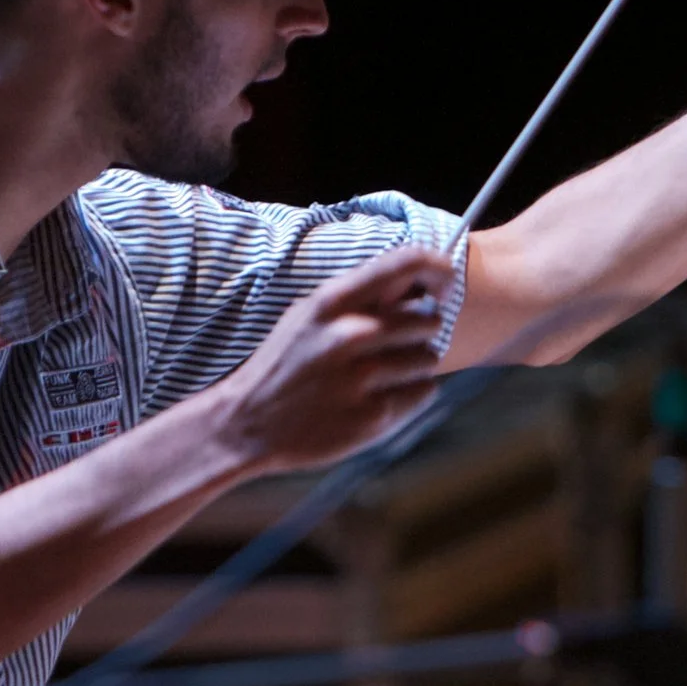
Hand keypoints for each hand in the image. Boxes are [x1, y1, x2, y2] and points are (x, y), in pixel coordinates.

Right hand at [217, 248, 452, 474]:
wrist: (245, 423)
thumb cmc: (285, 365)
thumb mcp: (309, 315)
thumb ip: (360, 298)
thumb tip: (418, 286)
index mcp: (332, 302)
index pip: (407, 262)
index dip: (438, 270)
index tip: (441, 288)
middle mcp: (349, 335)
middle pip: (428, 321)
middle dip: (420, 334)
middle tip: (394, 347)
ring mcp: (361, 378)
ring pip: (429, 359)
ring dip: (414, 367)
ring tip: (380, 377)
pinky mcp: (372, 417)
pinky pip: (424, 392)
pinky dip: (412, 394)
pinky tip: (380, 398)